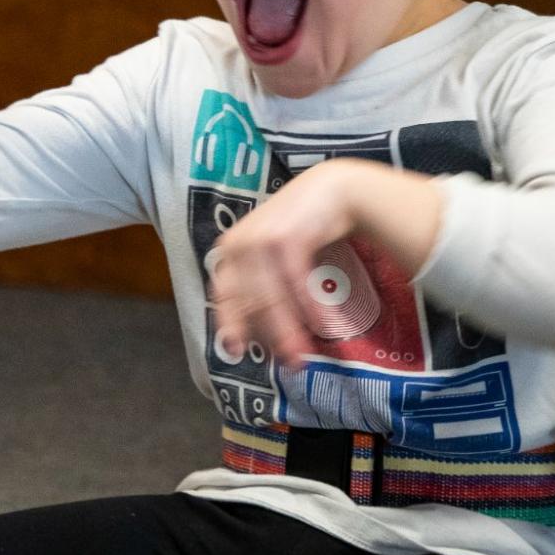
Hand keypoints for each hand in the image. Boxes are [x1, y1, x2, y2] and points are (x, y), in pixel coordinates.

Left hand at [206, 160, 371, 369]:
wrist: (330, 190)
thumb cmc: (299, 226)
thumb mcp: (268, 251)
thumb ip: (257, 281)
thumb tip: (253, 329)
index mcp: (229, 250)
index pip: (225, 295)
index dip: (231, 324)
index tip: (236, 351)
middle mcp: (238, 244)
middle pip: (251, 302)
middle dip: (270, 337)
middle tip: (290, 364)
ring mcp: (260, 240)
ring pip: (272, 298)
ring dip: (288, 331)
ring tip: (303, 355)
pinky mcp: (286, 238)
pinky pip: (296, 283)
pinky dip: (309, 306)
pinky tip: (321, 324)